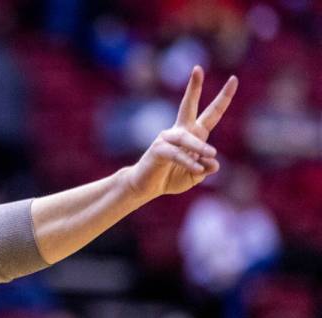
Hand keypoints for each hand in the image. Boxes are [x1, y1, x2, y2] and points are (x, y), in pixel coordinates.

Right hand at [126, 66, 237, 197]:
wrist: (145, 187)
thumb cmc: (169, 178)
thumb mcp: (195, 175)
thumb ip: (206, 169)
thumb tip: (213, 163)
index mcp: (193, 135)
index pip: (211, 114)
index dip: (223, 98)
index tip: (234, 79)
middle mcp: (180, 132)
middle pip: (188, 106)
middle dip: (193, 88)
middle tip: (197, 69)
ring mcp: (167, 139)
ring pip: (186, 137)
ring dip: (200, 146)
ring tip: (211, 154)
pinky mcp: (158, 150)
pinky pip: (176, 154)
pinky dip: (188, 161)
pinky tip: (197, 169)